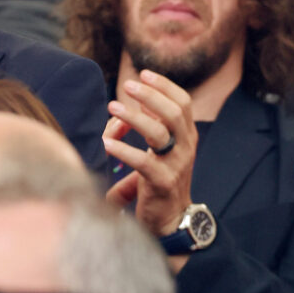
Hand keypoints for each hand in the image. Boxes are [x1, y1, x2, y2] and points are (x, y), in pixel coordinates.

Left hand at [103, 70, 197, 238]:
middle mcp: (185, 147)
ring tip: (113, 106)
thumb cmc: (160, 178)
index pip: (183, 102)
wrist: (171, 219)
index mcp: (186, 136)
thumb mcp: (160, 149)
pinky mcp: (163, 183)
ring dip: (134, 117)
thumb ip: (150, 126)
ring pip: (159, 133)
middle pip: (174, 112)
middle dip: (151, 95)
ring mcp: (176, 165)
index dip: (165, 85)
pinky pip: (143, 162)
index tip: (143, 73)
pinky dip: (124, 150)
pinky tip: (106, 143)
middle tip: (127, 85)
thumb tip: (131, 106)